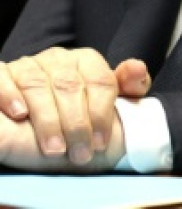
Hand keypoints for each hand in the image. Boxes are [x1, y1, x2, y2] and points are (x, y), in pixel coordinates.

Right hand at [0, 49, 148, 165]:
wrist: (44, 104)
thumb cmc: (81, 106)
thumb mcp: (108, 98)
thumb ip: (128, 86)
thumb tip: (137, 69)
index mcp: (86, 60)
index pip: (100, 81)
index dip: (102, 113)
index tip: (102, 143)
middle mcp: (57, 58)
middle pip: (69, 86)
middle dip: (76, 124)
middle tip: (80, 153)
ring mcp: (29, 64)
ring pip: (37, 85)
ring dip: (47, 119)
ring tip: (54, 149)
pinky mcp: (3, 72)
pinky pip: (2, 76)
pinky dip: (9, 94)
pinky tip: (18, 115)